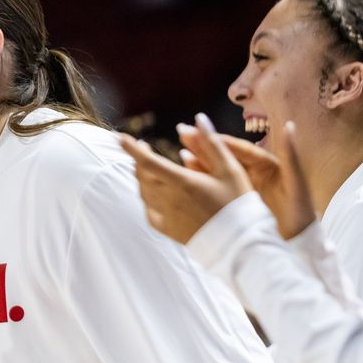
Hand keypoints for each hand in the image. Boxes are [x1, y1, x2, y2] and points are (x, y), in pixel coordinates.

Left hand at [119, 113, 253, 243]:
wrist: (242, 244)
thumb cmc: (239, 203)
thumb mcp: (231, 169)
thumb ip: (211, 143)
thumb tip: (198, 118)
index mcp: (183, 183)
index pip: (148, 162)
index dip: (132, 149)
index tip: (120, 137)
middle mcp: (170, 200)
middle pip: (143, 176)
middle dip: (138, 159)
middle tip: (142, 148)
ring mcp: (167, 217)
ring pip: (144, 193)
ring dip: (142, 177)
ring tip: (146, 166)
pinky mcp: (169, 231)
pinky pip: (149, 212)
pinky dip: (146, 198)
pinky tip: (152, 193)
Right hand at [178, 119, 314, 238]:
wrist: (298, 241)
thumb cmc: (300, 211)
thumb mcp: (296, 183)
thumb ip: (291, 155)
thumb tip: (290, 125)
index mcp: (267, 164)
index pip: (240, 148)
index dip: (220, 140)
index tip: (202, 132)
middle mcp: (253, 171)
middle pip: (225, 156)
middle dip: (204, 146)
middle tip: (183, 133)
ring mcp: (244, 186)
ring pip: (218, 171)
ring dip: (200, 162)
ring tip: (181, 155)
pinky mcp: (237, 201)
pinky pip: (217, 188)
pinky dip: (203, 180)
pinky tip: (187, 175)